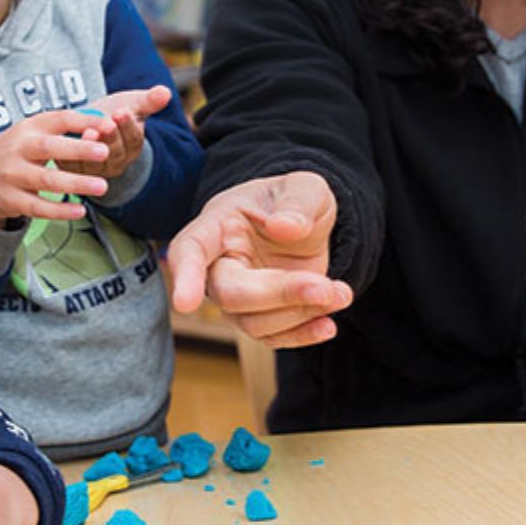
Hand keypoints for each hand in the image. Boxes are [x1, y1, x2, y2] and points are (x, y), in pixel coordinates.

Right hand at [0, 110, 116, 226]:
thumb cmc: (16, 155)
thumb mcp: (31, 135)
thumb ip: (62, 130)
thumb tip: (102, 123)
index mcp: (28, 128)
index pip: (58, 119)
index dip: (83, 121)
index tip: (108, 124)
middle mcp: (18, 149)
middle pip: (49, 147)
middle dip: (78, 149)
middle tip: (105, 151)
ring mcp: (12, 175)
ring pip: (46, 180)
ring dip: (76, 183)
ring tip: (102, 186)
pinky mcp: (10, 200)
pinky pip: (38, 207)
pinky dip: (59, 210)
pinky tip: (79, 211)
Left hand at [56, 85, 173, 179]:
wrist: (90, 124)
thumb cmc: (114, 113)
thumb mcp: (132, 105)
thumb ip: (148, 101)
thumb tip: (166, 91)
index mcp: (133, 144)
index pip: (133, 137)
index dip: (127, 125)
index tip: (122, 112)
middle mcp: (118, 161)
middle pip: (116, 151)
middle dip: (111, 137)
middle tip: (105, 123)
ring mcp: (97, 168)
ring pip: (97, 162)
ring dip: (92, 147)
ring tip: (89, 133)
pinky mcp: (76, 171)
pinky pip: (75, 168)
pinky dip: (72, 158)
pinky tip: (67, 143)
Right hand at [166, 171, 351, 347]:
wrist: (306, 221)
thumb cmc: (294, 199)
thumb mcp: (305, 187)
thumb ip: (296, 202)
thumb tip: (286, 228)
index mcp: (217, 224)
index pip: (190, 249)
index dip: (185, 276)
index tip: (184, 304)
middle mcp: (219, 264)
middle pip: (229, 294)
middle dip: (278, 294)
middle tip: (324, 288)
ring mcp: (239, 293)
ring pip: (253, 322)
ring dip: (300, 313)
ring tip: (340, 293)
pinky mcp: (262, 315)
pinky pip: (272, 337)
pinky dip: (302, 336)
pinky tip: (328, 325)